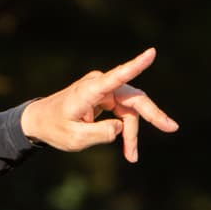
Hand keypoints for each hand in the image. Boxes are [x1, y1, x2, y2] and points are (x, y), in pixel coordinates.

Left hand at [19, 48, 178, 161]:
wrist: (39, 121)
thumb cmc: (54, 128)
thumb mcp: (75, 139)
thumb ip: (100, 134)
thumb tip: (121, 127)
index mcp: (89, 91)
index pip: (116, 77)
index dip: (135, 66)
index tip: (151, 53)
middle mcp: (100, 85)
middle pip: (133, 99)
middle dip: (152, 116)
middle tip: (171, 128)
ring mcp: (104, 90)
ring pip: (130, 110)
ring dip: (133, 133)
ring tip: (132, 156)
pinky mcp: (106, 97)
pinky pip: (124, 113)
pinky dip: (127, 130)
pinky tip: (129, 149)